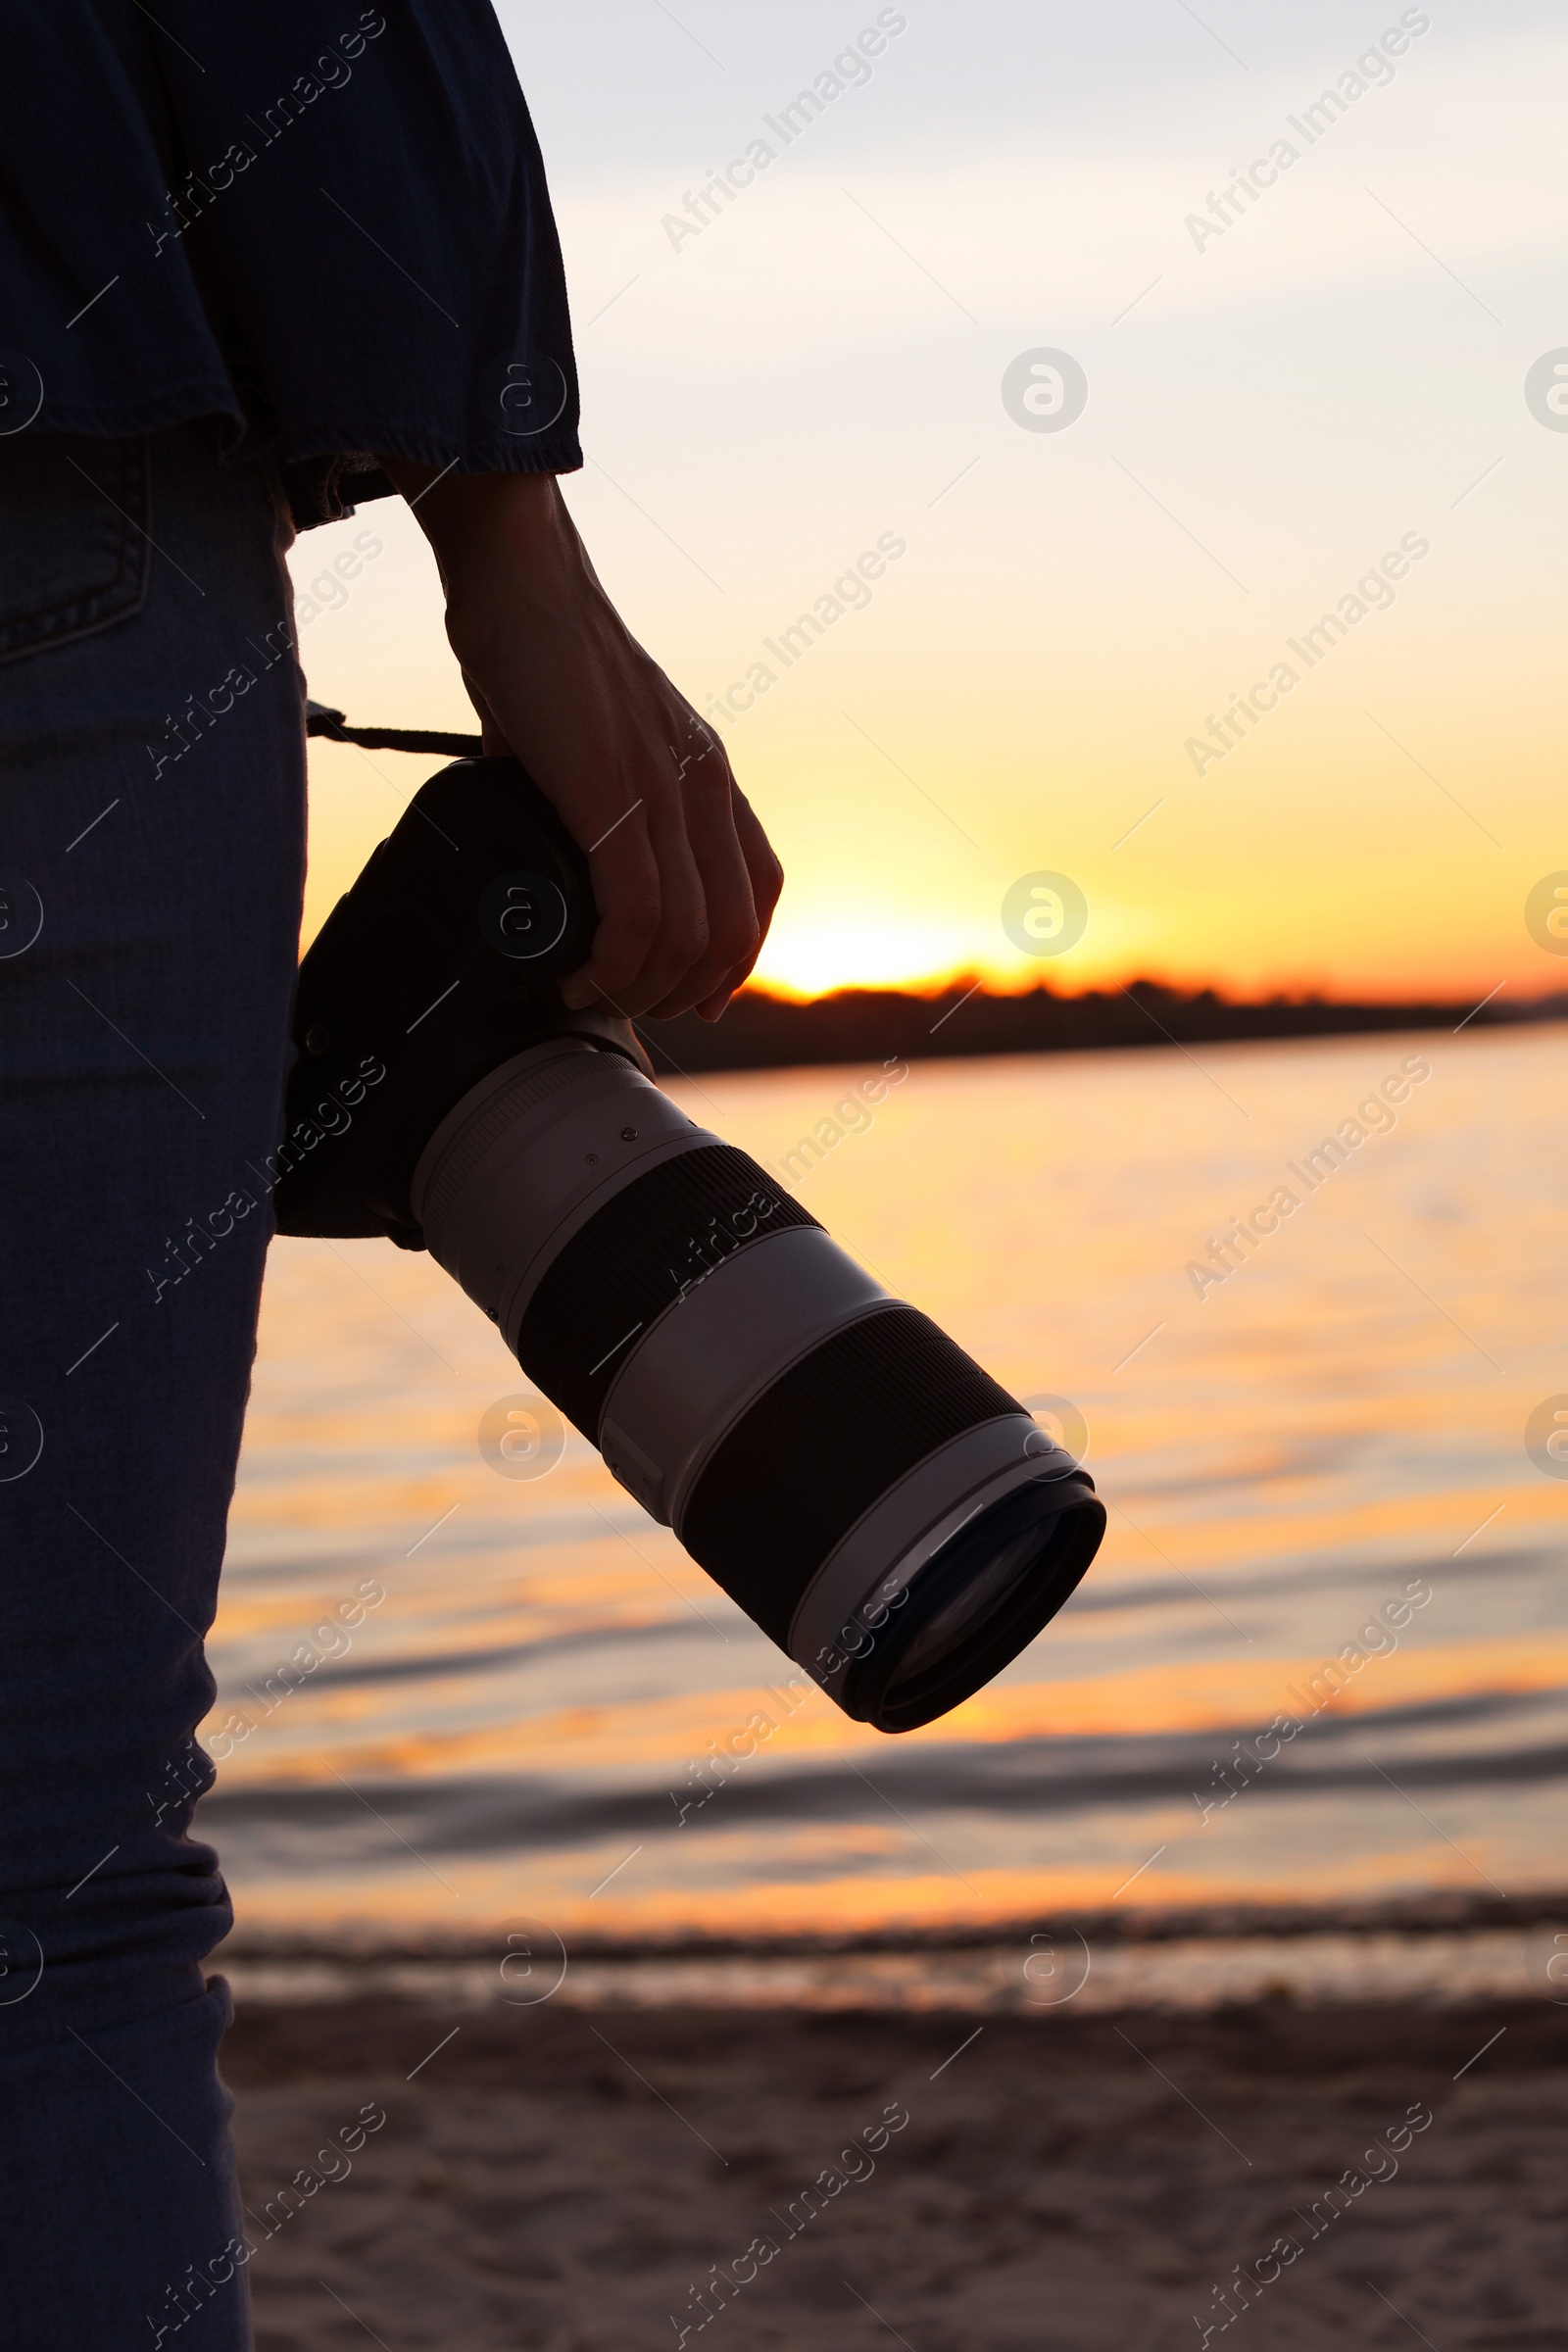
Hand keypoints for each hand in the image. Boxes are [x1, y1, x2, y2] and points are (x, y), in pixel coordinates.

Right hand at [374, 462, 780, 1019]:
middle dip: (680, 991)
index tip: (692, 997)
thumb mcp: (588, 737)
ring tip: (588, 989)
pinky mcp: (614, 792)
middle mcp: (703, 785)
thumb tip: (541, 841)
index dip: (733, 961)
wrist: (520, 575)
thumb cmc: (539, 648)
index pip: (757, 892)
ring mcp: (664, 789)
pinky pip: (637, 910)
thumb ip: (585, 794)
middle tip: (622, 1003)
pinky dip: (610, 960)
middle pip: (729, 932)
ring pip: (684, 935)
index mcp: (706, 774)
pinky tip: (577, 968)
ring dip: (637, 985)